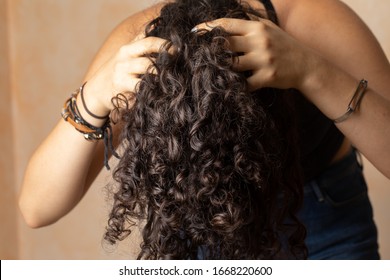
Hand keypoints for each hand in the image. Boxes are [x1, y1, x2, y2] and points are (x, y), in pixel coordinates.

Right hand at [82, 35, 169, 116]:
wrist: (96, 91)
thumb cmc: (118, 72)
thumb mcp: (126, 55)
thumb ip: (140, 43)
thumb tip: (157, 27)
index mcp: (128, 49)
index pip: (149, 41)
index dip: (165, 45)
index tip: (178, 50)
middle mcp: (124, 58)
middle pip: (149, 56)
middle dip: (165, 60)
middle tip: (177, 66)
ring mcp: (122, 72)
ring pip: (146, 70)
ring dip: (160, 75)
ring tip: (169, 79)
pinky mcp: (121, 86)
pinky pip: (141, 87)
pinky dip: (151, 89)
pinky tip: (158, 91)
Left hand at [194, 18, 312, 91]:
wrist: (307, 65)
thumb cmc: (284, 46)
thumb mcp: (269, 28)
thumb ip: (250, 22)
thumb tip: (231, 15)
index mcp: (257, 28)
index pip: (227, 24)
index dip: (208, 27)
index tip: (194, 32)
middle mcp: (259, 41)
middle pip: (225, 44)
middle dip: (210, 50)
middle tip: (198, 55)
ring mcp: (263, 60)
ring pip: (232, 64)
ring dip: (221, 69)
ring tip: (212, 72)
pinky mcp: (267, 77)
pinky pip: (245, 83)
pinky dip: (236, 86)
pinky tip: (231, 86)